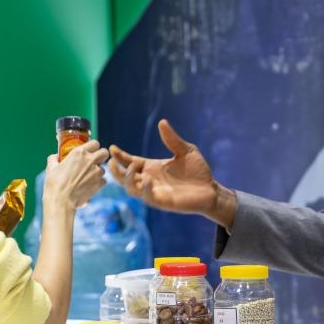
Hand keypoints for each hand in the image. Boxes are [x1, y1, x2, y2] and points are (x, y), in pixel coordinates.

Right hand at [44, 140, 108, 208]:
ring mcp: (96, 172)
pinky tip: (90, 185)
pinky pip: (104, 180)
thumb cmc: (54, 184)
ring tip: (88, 177)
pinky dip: (98, 182)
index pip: (95, 143)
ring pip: (104, 168)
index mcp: (79, 152)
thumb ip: (54, 158)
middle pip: (105, 153)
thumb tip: (55, 156)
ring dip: (98, 171)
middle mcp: (90, 160)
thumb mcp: (51, 167)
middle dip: (101, 156)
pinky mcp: (99, 183)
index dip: (93, 146)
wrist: (61, 201)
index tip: (90, 151)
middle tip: (94, 161)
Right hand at [109, 119, 236, 227]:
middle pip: (125, 177)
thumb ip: (172, 139)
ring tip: (129, 168)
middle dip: (115, 170)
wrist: (212, 190)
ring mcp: (155, 191)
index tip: (112, 147)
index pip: (130, 161)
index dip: (120, 156)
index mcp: (152, 167)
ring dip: (126, 179)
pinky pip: (147, 197)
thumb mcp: (186, 151)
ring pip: (131, 188)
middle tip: (111, 161)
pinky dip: (144, 189)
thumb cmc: (198, 171)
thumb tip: (162, 122)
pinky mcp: (163, 201)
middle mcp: (150, 180)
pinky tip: (147, 179)